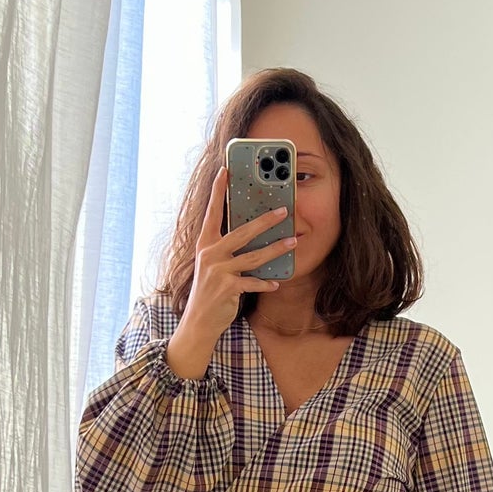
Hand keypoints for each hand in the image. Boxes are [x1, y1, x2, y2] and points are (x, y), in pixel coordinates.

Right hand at [180, 164, 297, 345]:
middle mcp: (210, 254)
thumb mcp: (212, 265)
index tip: (225, 170)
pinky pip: (252, 282)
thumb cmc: (210, 291)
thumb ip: (226, 249)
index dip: (217, 191)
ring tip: (293, 241)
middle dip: (265, 220)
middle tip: (283, 210)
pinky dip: (266, 283)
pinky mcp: (226, 288)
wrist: (199, 321)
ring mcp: (217, 271)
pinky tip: (277, 282)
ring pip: (253, 256)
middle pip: (242, 232)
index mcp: (205, 244)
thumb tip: (249, 233)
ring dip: (276, 249)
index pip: (212, 212)